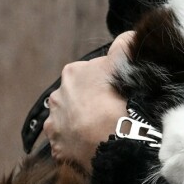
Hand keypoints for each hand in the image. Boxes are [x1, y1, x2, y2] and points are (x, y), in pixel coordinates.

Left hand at [43, 32, 132, 165]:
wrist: (114, 143)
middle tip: (113, 113)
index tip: (119, 93)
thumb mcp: (124, 66)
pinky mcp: (56, 148)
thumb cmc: (120, 101)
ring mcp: (55, 124)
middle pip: (79, 97)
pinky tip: (93, 146)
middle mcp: (57, 96)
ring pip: (71, 121)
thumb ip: (124, 46)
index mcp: (72, 73)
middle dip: (92, 103)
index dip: (107, 83)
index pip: (92, 74)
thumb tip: (128, 35)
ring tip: (103, 132)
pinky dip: (78, 145)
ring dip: (82, 124)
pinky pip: (68, 144)